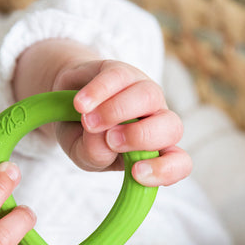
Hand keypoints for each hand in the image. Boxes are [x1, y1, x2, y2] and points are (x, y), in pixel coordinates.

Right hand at [55, 59, 191, 186]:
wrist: (65, 104)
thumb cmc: (84, 138)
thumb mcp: (84, 156)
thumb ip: (95, 155)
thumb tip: (104, 139)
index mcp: (155, 151)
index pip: (179, 162)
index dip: (166, 170)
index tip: (136, 173)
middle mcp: (157, 122)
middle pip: (172, 127)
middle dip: (142, 137)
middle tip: (111, 141)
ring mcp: (144, 94)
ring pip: (148, 96)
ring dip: (118, 112)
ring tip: (89, 123)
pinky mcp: (124, 72)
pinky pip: (119, 77)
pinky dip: (99, 92)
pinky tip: (81, 105)